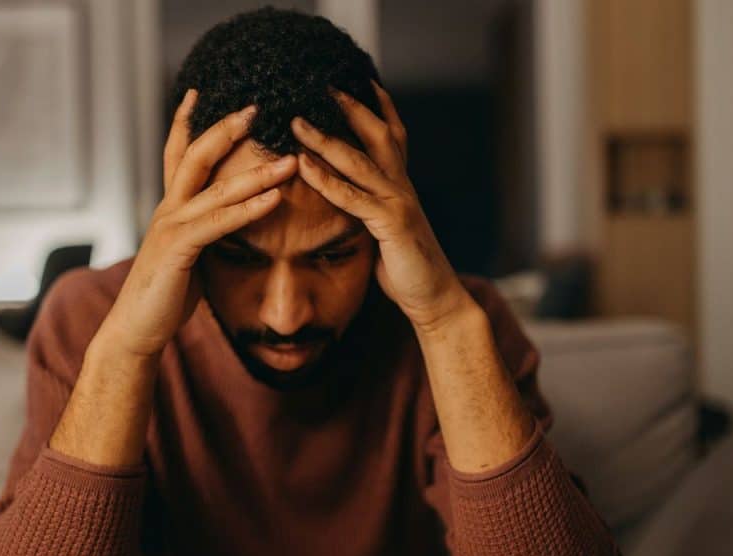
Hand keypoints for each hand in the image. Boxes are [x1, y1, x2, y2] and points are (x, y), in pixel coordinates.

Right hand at [97, 90, 296, 356]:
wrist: (136, 330)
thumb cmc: (163, 297)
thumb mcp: (187, 256)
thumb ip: (203, 233)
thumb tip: (227, 224)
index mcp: (170, 208)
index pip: (178, 154)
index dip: (186, 121)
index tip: (200, 92)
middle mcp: (168, 209)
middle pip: (196, 155)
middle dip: (226, 129)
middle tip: (256, 107)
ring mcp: (171, 227)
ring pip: (216, 188)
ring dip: (257, 171)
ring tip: (290, 159)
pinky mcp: (178, 250)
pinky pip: (219, 223)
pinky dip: (248, 209)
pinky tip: (274, 198)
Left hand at [291, 81, 473, 332]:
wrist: (435, 298)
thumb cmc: (408, 269)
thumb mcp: (388, 231)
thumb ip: (372, 210)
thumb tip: (352, 202)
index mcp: (402, 186)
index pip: (393, 136)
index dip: (379, 106)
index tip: (360, 80)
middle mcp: (402, 187)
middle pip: (378, 134)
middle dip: (352, 107)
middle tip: (323, 83)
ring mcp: (399, 203)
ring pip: (359, 161)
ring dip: (325, 139)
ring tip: (297, 122)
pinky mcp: (391, 224)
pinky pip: (353, 197)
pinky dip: (326, 180)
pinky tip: (304, 166)